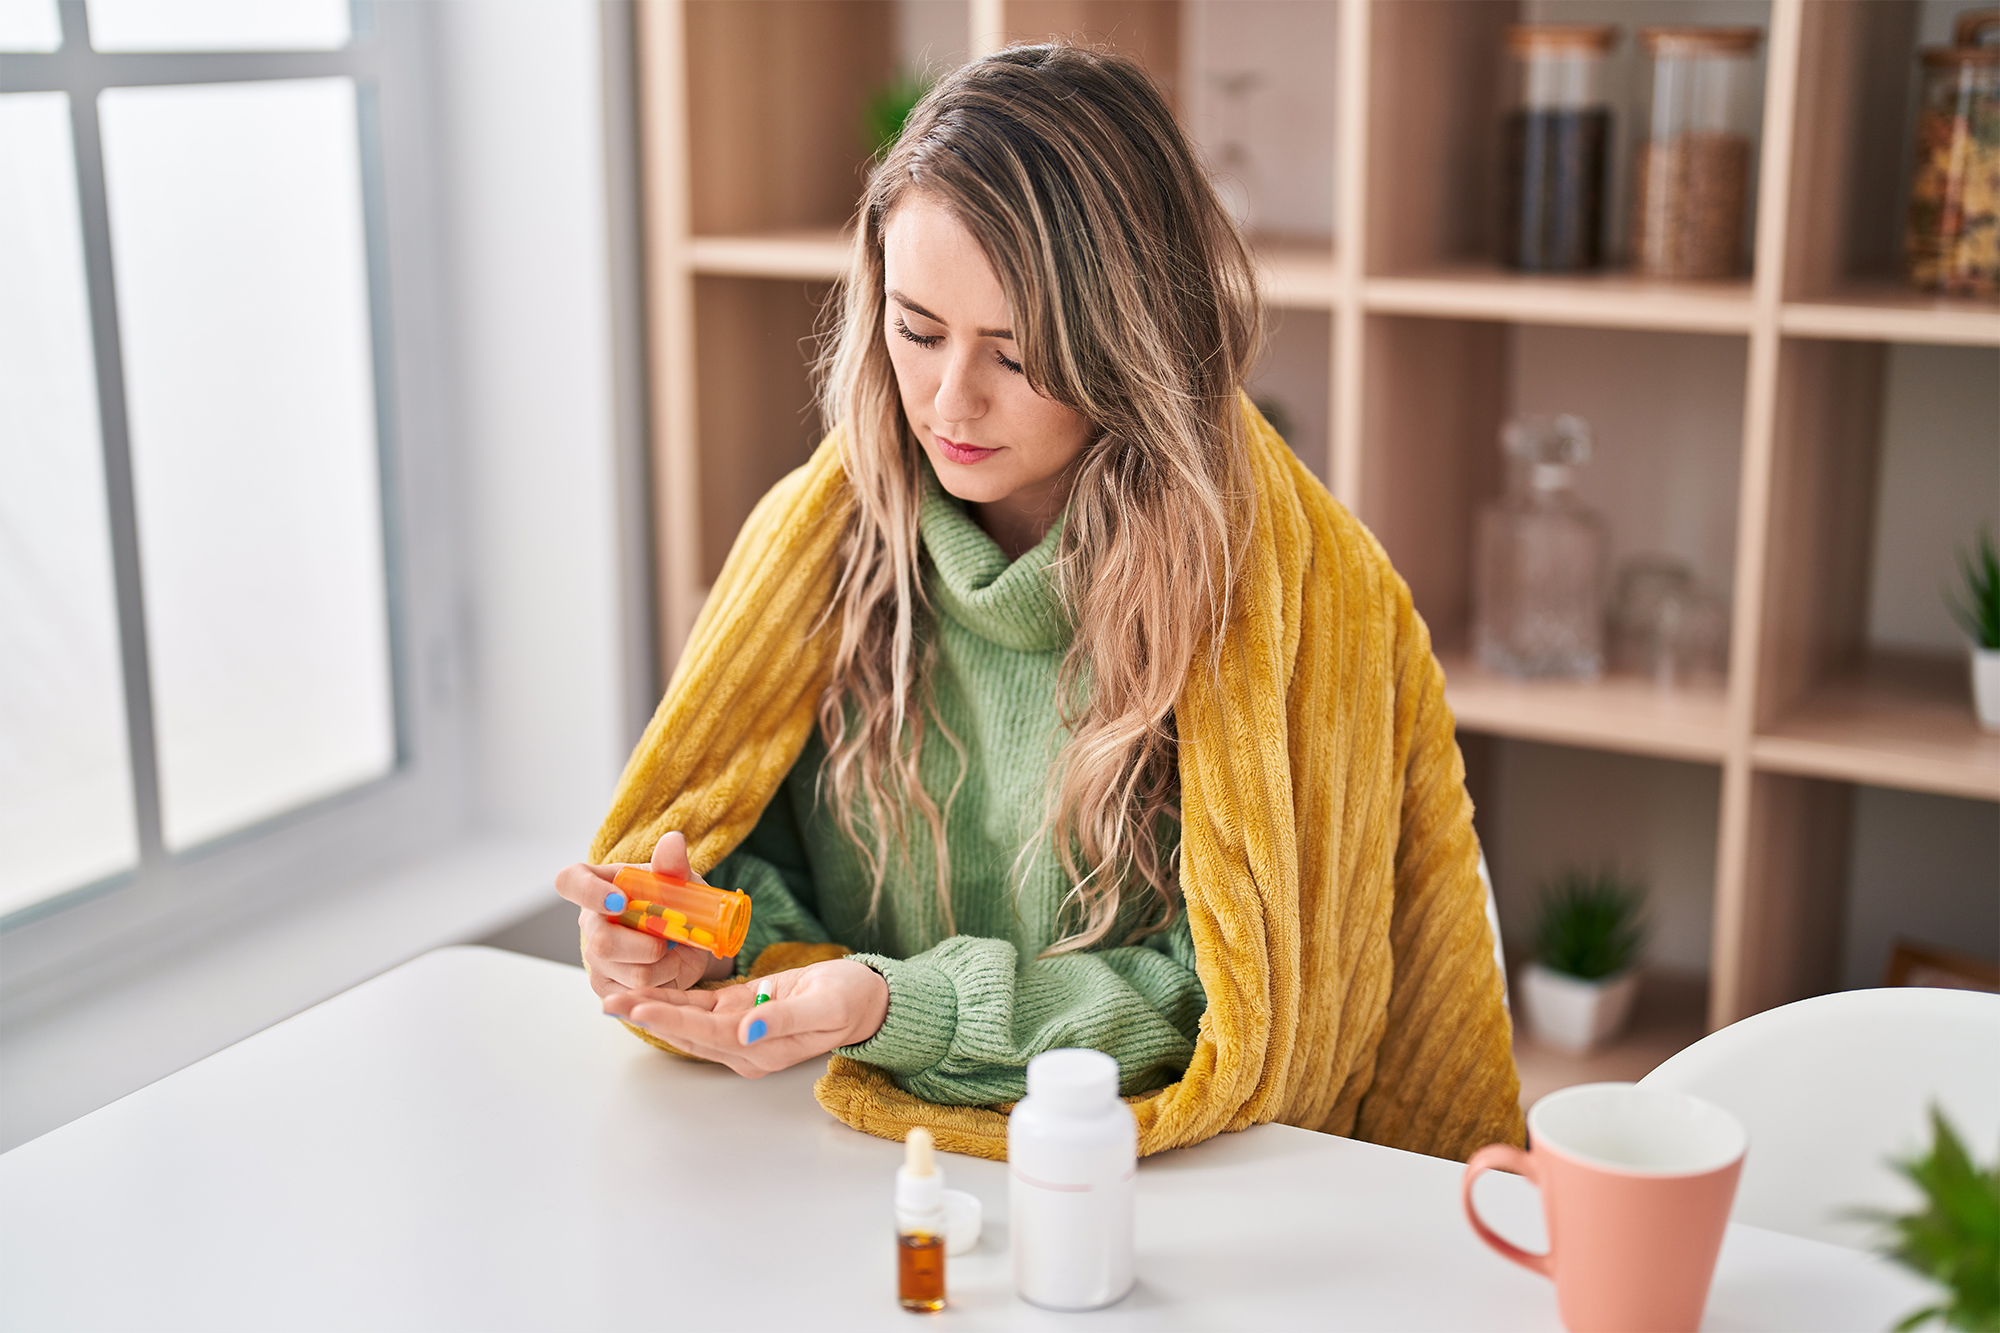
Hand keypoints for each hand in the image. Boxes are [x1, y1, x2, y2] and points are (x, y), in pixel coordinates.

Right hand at [555, 831, 734, 999]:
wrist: (688, 940)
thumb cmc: (676, 902)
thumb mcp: (679, 880)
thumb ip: (672, 864)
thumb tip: (673, 841)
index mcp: (598, 884)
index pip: (570, 881)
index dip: (589, 892)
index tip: (620, 900)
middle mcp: (589, 922)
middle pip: (602, 941)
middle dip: (646, 944)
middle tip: (671, 937)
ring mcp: (595, 957)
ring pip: (629, 971)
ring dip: (664, 963)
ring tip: (673, 950)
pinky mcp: (607, 985)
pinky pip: (638, 990)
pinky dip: (664, 980)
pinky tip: (668, 968)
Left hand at [600, 958, 889, 1077]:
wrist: (866, 1000)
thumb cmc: (850, 999)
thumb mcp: (824, 1005)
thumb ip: (785, 1019)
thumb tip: (748, 1030)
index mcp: (763, 1048)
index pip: (706, 1033)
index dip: (671, 1019)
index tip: (638, 1006)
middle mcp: (746, 1047)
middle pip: (687, 1032)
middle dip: (649, 1015)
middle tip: (609, 999)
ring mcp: (741, 1033)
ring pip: (689, 1021)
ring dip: (655, 1008)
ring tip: (617, 995)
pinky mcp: (742, 1014)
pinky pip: (702, 1010)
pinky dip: (674, 999)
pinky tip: (651, 988)